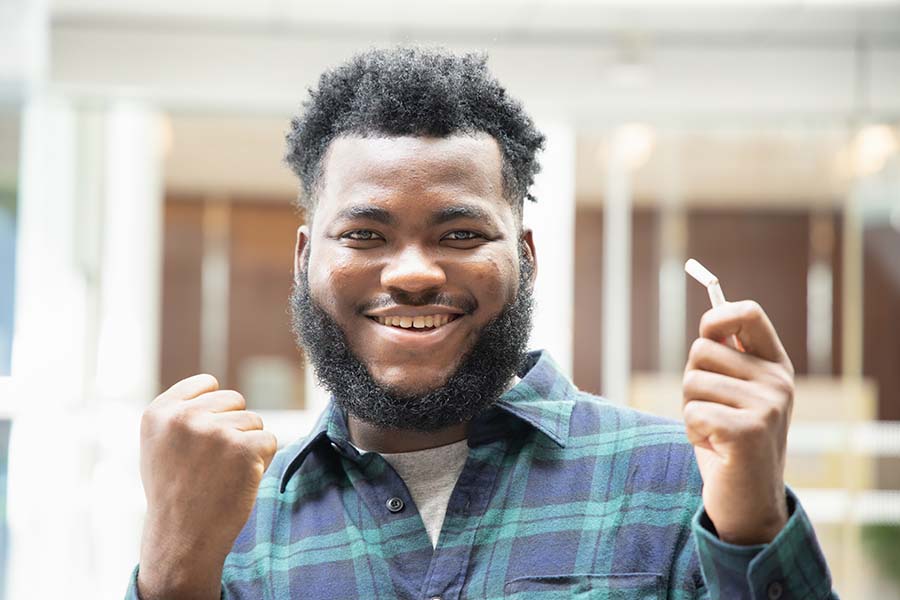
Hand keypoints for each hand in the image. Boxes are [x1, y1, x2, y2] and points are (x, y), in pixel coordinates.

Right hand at [137, 375, 277, 599]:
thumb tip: (214, 385)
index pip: (207, 383)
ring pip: (254, 421)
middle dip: (233, 427)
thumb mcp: (159, 444)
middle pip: (235, 400)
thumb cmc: (175, 493)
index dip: (214, 410)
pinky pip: (269, 441)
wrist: (182, 540)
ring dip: (247, 446)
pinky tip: (238, 481)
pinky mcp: (244, 448)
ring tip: (223, 474)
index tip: (203, 439)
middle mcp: (184, 417)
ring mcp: (215, 432)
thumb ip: (181, 412)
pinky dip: (262, 461)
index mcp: (159, 412)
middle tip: (213, 463)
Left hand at [682, 300, 792, 544]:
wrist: (748, 503)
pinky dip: (692, 433)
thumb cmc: (729, 442)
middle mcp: (778, 383)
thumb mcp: (734, 394)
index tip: (706, 335)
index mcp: (776, 367)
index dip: (716, 318)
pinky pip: (692, 413)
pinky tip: (715, 449)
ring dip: (691, 410)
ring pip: (692, 382)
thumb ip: (727, 360)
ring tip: (715, 433)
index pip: (748, 313)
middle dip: (692, 381)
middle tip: (712, 412)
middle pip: (701, 350)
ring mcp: (767, 407)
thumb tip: (711, 320)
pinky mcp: (748, 432)